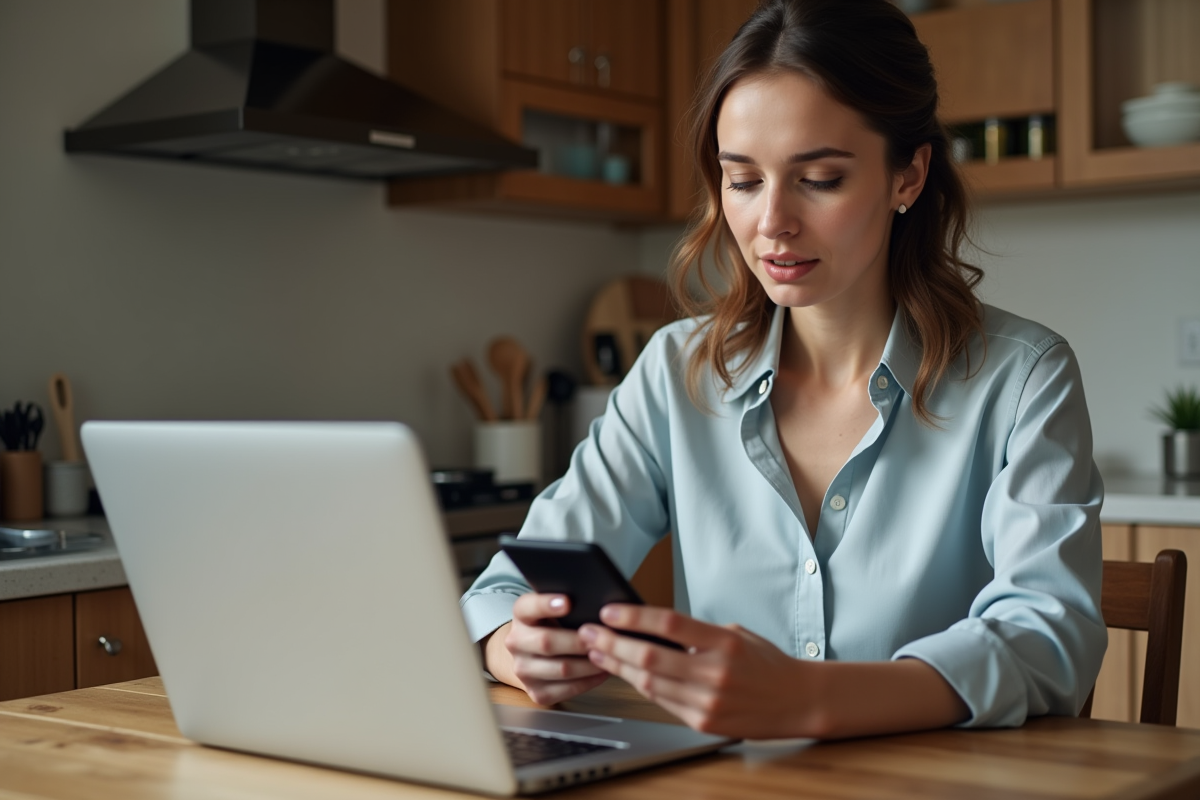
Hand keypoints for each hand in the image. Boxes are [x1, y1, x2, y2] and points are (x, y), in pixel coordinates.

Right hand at [483, 593, 608, 705]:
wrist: (529, 656)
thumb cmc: (550, 626)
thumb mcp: (550, 609)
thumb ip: (566, 604)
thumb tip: (598, 604)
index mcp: (520, 616)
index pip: (527, 607)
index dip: (546, 604)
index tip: (568, 602)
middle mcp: (515, 642)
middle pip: (547, 642)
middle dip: (579, 641)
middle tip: (602, 638)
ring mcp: (523, 670)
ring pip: (562, 669)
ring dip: (589, 664)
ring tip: (609, 656)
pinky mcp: (536, 692)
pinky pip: (566, 689)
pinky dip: (589, 681)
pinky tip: (602, 672)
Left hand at [578, 604, 810, 737]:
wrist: (797, 700)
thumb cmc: (764, 662)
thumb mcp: (734, 634)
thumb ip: (696, 633)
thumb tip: (650, 627)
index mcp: (723, 643)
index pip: (669, 624)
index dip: (634, 616)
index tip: (609, 611)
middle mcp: (715, 672)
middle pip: (650, 655)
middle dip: (612, 643)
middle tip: (589, 632)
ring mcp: (708, 701)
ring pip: (648, 682)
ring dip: (617, 666)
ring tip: (598, 651)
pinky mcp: (703, 722)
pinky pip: (661, 702)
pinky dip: (640, 686)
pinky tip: (625, 673)